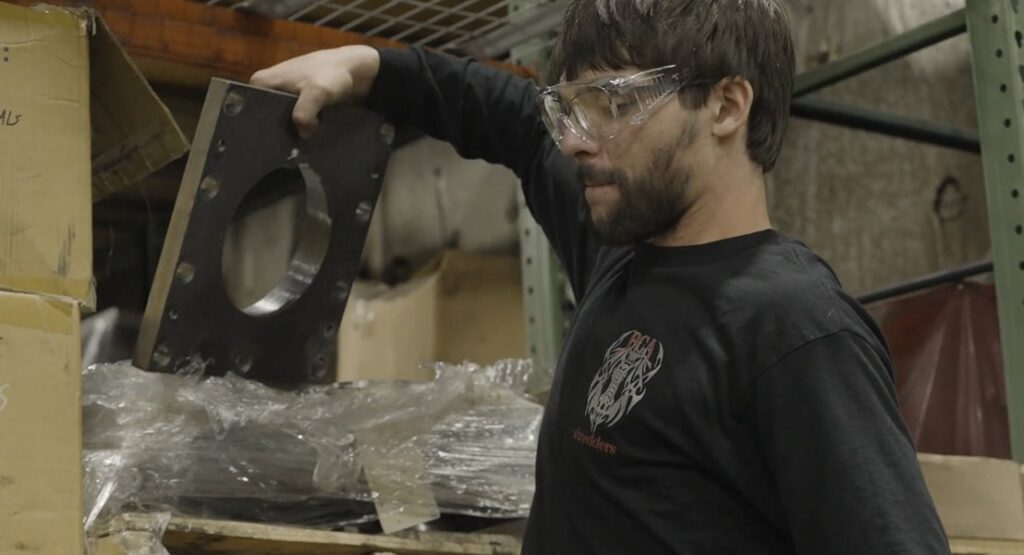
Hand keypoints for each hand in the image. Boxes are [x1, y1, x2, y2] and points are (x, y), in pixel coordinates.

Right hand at [250, 45, 381, 138]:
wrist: (353, 70)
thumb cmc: (331, 75)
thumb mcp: (316, 92)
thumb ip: (304, 113)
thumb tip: (303, 134)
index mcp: (260, 81)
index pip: (251, 110)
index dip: (260, 127)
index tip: (270, 144)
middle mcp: (266, 87)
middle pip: (265, 117)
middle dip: (277, 132)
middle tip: (287, 147)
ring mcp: (281, 93)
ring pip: (280, 119)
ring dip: (290, 131)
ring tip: (296, 146)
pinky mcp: (296, 100)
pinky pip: (292, 118)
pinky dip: (299, 127)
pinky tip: (306, 138)